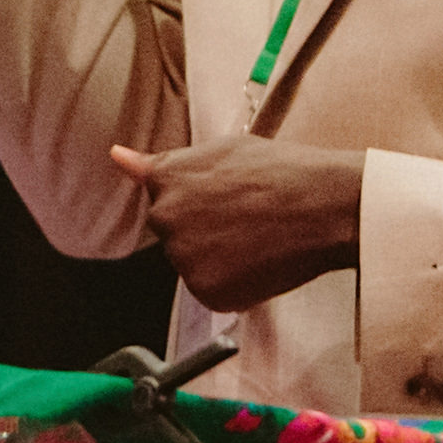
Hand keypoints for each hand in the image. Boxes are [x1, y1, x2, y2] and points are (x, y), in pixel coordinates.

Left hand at [109, 138, 364, 311]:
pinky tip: (260, 261)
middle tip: (248, 218)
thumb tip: (116, 157)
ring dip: (218, 258)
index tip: (227, 200)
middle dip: (204, 230)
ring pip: (193, 264)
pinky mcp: (205, 291)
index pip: (163, 198)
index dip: (201, 200)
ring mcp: (183, 256)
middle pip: (175, 234)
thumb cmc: (283, 172)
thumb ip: (164, 161)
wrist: (326, 206)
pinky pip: (212, 292)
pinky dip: (234, 285)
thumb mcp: (220, 150)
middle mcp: (164, 217)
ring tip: (258, 237)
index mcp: (165, 179)